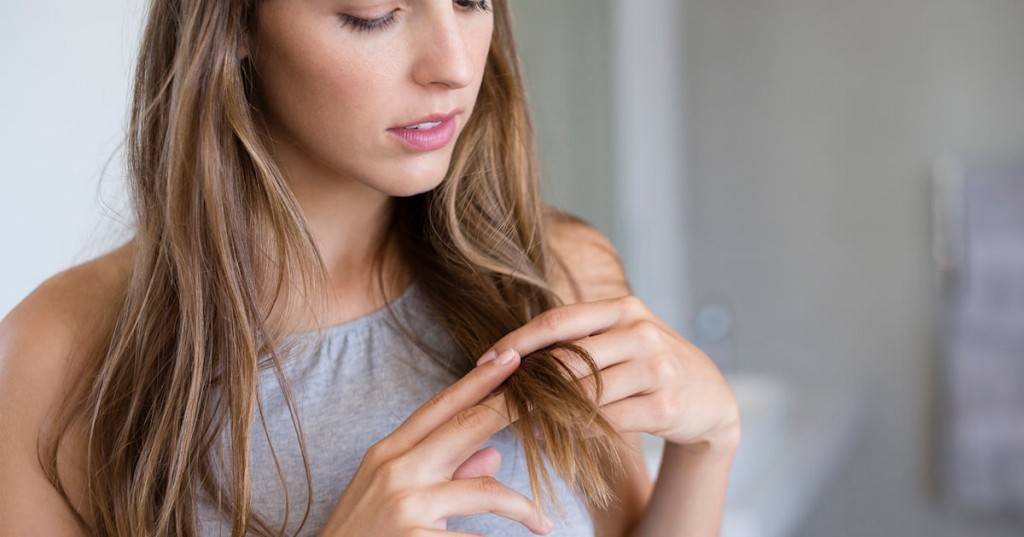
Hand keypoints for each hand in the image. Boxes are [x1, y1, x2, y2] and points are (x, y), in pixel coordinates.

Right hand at [320, 350, 552, 535]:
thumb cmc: (364, 536)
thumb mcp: (395, 496)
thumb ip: (446, 474)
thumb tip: (495, 454)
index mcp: (387, 453)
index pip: (440, 407)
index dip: (479, 380)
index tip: (511, 356)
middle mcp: (395, 471)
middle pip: (466, 426)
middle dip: (511, 408)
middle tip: (547, 395)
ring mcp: (405, 506)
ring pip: (485, 488)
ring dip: (523, 507)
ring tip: (542, 522)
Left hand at [479, 296, 739, 449]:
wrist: (709, 397)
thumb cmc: (650, 365)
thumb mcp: (623, 337)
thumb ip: (580, 339)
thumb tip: (515, 354)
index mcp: (623, 309)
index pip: (559, 320)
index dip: (519, 340)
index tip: (487, 359)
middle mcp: (641, 333)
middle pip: (569, 358)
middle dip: (530, 382)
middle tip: (500, 397)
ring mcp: (657, 368)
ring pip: (586, 392)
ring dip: (549, 411)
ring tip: (522, 420)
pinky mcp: (665, 405)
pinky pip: (608, 420)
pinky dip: (576, 430)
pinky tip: (556, 435)